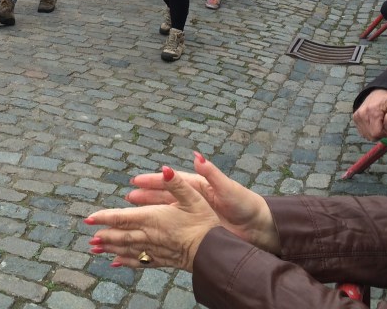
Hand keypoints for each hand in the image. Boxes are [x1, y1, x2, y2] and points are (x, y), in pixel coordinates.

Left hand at [87, 165, 220, 271]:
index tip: (89, 218)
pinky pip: (138, 261)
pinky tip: (116, 263)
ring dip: (110, 248)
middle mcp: (149, 235)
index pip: (122, 217)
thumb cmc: (203, 222)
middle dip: (104, 235)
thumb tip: (165, 169)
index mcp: (153, 218)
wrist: (213, 252)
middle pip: (120, 235)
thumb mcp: (193, 197)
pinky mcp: (161, 260)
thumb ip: (176, 183)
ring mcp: (154, 249)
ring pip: (126, 249)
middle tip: (89, 237)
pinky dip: (125, 262)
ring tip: (95, 248)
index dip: (105, 217)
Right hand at [122, 153, 278, 254]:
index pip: (171, 181)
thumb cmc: (245, 205)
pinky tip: (149, 231)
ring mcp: (193, 215)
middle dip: (145, 196)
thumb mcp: (228, 188)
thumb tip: (196, 155)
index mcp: (199, 185)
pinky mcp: (196, 229)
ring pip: (166, 212)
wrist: (258, 228)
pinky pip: (174, 227)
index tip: (136, 180)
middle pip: (164, 196)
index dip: (153, 181)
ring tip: (131, 213)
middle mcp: (193, 199)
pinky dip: (160, 228)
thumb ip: (211, 172)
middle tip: (128, 198)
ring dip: (149, 212)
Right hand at [352, 90, 386, 141]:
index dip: (386, 133)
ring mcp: (357, 116)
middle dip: (381, 133)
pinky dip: (370, 131)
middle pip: (372, 136)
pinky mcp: (355, 118)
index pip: (378, 133)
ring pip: (367, 136)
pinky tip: (374, 123)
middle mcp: (362, 114)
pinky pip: (363, 132)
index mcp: (372, 112)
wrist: (379, 91)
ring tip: (380, 123)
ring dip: (376, 132)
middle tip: (386, 124)